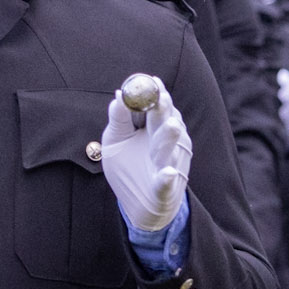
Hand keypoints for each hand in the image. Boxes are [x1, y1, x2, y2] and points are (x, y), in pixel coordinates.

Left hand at [102, 78, 191, 234]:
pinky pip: (165, 182)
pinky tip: (166, 173)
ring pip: (169, 150)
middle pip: (166, 123)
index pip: (157, 107)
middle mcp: (167, 144)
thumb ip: (118, 119)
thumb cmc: (128, 167)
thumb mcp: (116, 141)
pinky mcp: (164, 188)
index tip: (152, 80)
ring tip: (171, 126)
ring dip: (170, 139)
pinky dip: (166, 178)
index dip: (155, 94)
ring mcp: (168, 165)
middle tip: (162, 97)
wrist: (140, 207)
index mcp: (154, 129)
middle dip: (164, 110)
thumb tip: (118, 95)